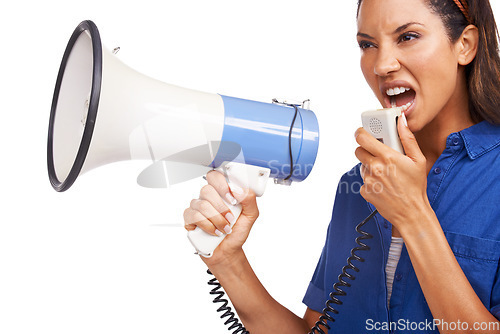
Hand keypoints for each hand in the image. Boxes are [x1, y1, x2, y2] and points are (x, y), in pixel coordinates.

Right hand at [183, 170, 259, 264]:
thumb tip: (237, 189)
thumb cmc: (237, 231)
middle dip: (221, 207)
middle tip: (230, 218)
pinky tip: (214, 231)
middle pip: (206, 190)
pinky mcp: (189, 220)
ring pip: (201, 205)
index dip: (222, 185)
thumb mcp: (251, 215)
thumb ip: (249, 199)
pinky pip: (193, 217)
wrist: (228, 251)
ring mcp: (196, 208)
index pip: (215, 176)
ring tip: (225, 228)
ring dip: (217, 220)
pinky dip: (207, 226)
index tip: (232, 199)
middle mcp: (207, 198)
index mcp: (221, 192)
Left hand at [354, 113, 428, 227]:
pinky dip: (371, 180)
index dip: (361, 133)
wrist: (411, 212)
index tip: (363, 132)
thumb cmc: (416, 186)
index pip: (362, 138)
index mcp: (387, 157)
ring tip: (385, 172)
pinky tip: (383, 184)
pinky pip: (364, 180)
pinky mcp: (365, 191)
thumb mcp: (418, 160)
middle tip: (378, 153)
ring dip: (370, 166)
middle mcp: (375, 167)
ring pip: (362, 166)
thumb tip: (402, 121)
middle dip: (366, 150)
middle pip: (358, 151)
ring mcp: (368, 180)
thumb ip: (408, 139)